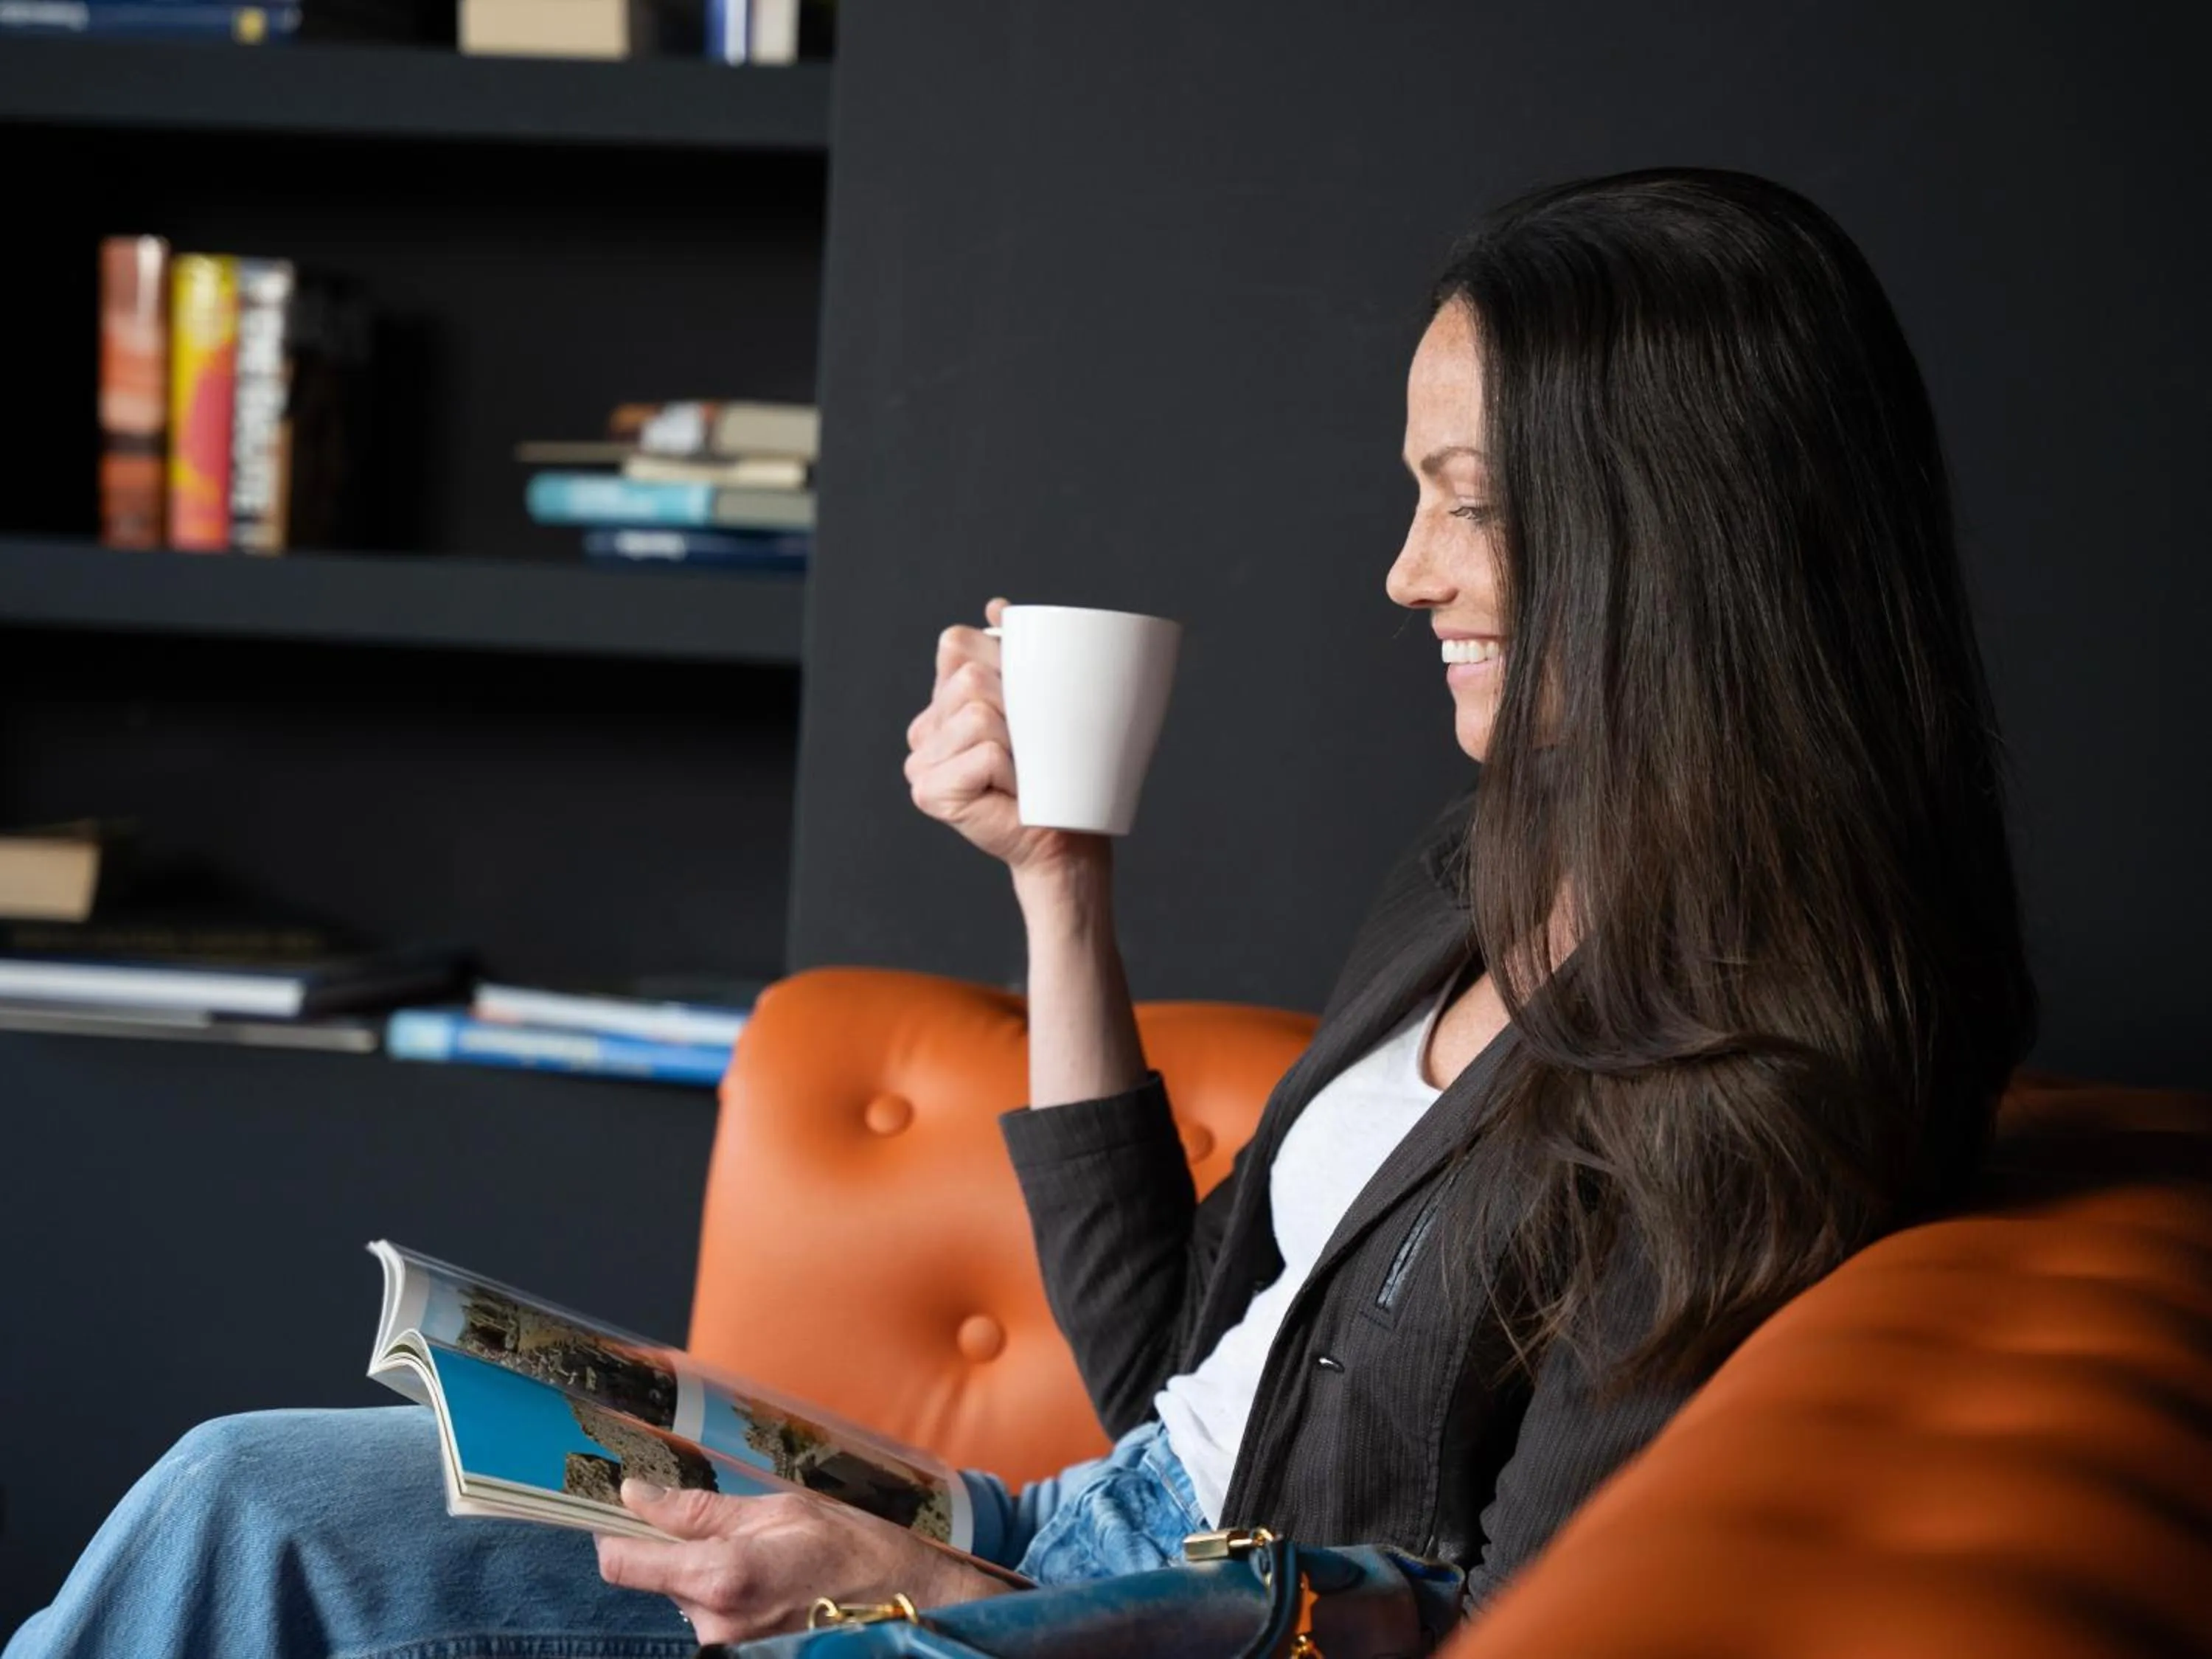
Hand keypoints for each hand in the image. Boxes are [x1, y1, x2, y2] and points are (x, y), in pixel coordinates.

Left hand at [596, 1478, 1009, 1643]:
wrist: (902, 1602)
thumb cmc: (849, 1547)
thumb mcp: (776, 1508)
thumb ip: (698, 1509)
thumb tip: (636, 1494)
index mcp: (719, 1576)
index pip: (623, 1564)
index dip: (612, 1534)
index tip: (618, 1513)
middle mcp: (712, 1623)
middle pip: (654, 1579)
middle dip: (674, 1550)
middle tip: (727, 1528)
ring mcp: (725, 1649)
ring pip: (682, 1599)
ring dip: (703, 1575)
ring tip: (760, 1557)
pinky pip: (708, 1619)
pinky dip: (723, 1596)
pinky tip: (765, 1583)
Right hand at [904, 596, 1107, 885]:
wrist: (1063, 836)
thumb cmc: (1056, 772)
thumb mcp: (1037, 701)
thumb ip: (1011, 652)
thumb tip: (998, 605)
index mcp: (941, 701)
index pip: (957, 643)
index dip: (1002, 659)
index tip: (1029, 700)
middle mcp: (923, 729)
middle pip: (970, 677)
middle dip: (1017, 708)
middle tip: (1030, 748)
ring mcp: (920, 761)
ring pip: (979, 713)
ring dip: (1019, 744)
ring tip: (1022, 772)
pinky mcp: (929, 791)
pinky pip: (985, 753)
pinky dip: (1012, 773)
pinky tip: (1012, 794)